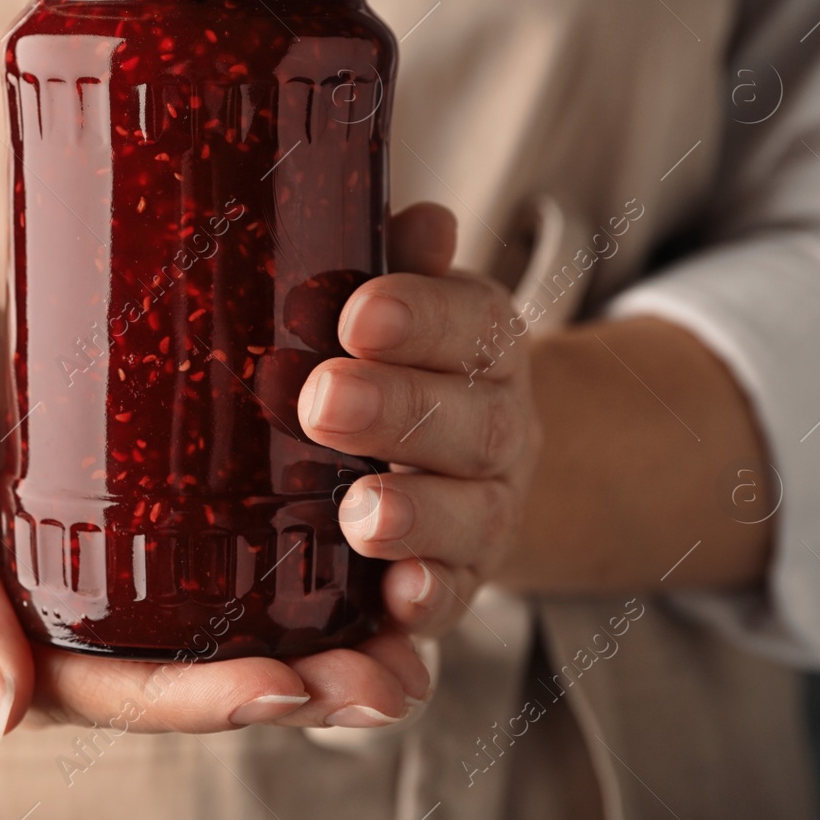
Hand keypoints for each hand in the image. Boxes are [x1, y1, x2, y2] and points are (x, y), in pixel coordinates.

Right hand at [0, 281, 431, 738]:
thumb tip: (4, 710)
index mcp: (16, 639)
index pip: (124, 691)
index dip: (208, 698)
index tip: (296, 686)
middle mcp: (85, 619)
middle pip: (203, 669)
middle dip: (304, 681)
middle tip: (397, 674)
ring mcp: (128, 562)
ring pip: (239, 615)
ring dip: (328, 627)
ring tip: (415, 620)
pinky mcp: (158, 501)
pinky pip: (239, 538)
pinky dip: (307, 540)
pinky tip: (378, 518)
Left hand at [303, 204, 542, 640]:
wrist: (463, 460)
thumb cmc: (401, 364)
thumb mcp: (400, 303)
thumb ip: (398, 264)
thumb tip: (422, 218)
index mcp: (482, 344)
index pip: (469, 321)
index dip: (420, 317)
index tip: (358, 314)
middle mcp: (498, 425)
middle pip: (469, 419)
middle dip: (397, 411)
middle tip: (321, 399)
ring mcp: (487, 508)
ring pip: (470, 513)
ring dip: (415, 513)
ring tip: (359, 512)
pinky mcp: (462, 579)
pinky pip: (457, 597)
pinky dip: (431, 599)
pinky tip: (398, 601)